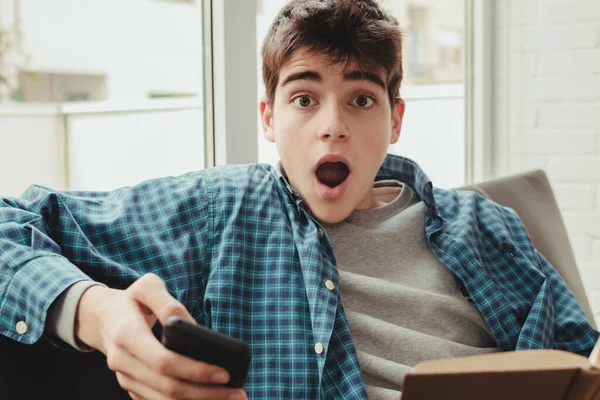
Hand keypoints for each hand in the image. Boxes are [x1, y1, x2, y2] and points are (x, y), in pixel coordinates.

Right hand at [75, 273, 246, 399]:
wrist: (101, 318)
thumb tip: (192, 328)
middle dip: (205, 393)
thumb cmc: (131, 300)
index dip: (194, 370)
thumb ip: (168, 302)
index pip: (164, 361)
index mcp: (127, 335)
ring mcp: (125, 379)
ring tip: (230, 398)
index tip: (223, 373)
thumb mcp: (147, 287)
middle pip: (167, 387)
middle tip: (238, 393)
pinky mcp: (132, 387)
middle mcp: (123, 362)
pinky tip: (208, 399)